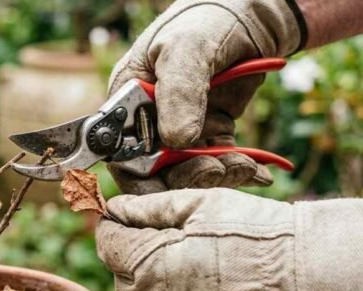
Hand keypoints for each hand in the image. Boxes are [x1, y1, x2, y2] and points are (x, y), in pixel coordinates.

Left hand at [95, 189, 362, 290]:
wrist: (309, 284)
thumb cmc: (257, 236)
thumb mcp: (201, 204)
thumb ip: (150, 208)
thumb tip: (117, 207)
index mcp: (145, 265)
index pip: (108, 243)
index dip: (117, 226)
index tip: (128, 219)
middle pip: (125, 278)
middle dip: (138, 258)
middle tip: (172, 243)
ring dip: (160, 290)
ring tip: (199, 272)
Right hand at [108, 0, 303, 193]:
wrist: (251, 16)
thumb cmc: (205, 23)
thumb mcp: (186, 50)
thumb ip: (178, 94)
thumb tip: (177, 140)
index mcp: (127, 101)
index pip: (121, 153)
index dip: (139, 175)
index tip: (165, 183)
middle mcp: (150, 121)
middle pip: (157, 170)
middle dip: (188, 177)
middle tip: (216, 170)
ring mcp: (182, 128)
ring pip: (192, 171)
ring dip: (218, 175)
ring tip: (244, 165)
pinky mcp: (212, 131)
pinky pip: (220, 161)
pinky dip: (240, 169)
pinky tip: (260, 171)